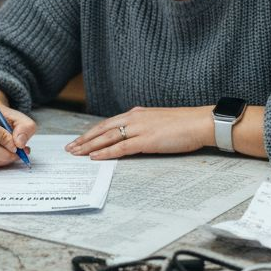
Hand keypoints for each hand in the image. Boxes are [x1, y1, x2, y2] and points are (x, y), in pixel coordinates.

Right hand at [0, 101, 37, 167]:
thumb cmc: (4, 118)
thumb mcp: (20, 118)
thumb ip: (25, 128)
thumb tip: (19, 143)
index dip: (4, 140)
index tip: (15, 143)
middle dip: (4, 154)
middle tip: (17, 153)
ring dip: (2, 160)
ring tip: (13, 153)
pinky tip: (2, 155)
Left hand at [66, 106, 211, 159]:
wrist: (201, 122)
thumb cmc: (185, 124)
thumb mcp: (159, 122)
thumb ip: (145, 127)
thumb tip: (135, 137)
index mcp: (137, 113)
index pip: (108, 123)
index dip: (92, 132)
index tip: (79, 139)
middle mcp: (135, 118)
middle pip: (103, 129)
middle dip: (84, 139)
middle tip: (69, 148)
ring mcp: (140, 128)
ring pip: (107, 138)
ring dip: (89, 146)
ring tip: (76, 153)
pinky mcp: (146, 140)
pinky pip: (121, 148)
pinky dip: (106, 152)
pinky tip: (95, 157)